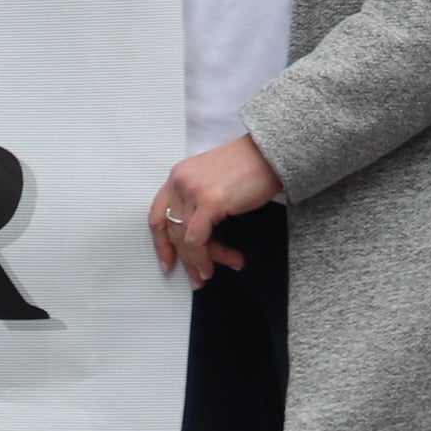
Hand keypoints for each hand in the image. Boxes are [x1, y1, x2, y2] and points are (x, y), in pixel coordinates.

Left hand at [147, 133, 283, 286]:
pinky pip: (197, 240)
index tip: (168, 263)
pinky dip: (205, 256)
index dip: (161, 243)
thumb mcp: (213, 180)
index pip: (158, 215)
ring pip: (185, 239)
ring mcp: (193, 191)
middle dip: (185, 259)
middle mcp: (180, 182)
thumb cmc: (251, 165)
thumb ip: (198, 200)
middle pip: (172, 231)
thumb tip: (196, 237)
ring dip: (201, 261)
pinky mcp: (209, 201)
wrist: (272, 152)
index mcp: (178, 175)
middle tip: (197, 278)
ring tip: (211, 273)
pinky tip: (217, 263)